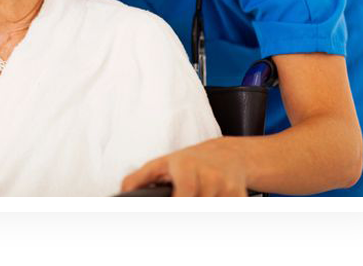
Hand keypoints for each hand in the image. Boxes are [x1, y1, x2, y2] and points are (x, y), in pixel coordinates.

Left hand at [121, 137, 248, 196]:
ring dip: (203, 204)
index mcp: (185, 167)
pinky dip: (218, 205)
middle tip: (185, 194)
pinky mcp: (240, 196)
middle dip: (192, 203)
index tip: (176, 200)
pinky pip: (229, 207)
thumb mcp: (160, 166)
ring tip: (197, 195)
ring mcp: (226, 186)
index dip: (182, 201)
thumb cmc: (188, 163)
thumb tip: (123, 192)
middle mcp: (208, 175)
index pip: (185, 193)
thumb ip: (138, 180)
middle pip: (199, 203)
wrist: (227, 155)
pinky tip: (211, 198)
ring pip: (212, 206)